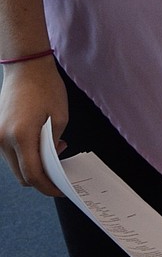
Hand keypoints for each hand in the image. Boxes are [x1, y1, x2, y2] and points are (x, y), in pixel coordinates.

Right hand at [0, 58, 67, 196]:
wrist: (25, 66)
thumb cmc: (46, 87)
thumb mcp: (60, 117)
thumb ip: (55, 144)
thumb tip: (53, 160)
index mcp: (21, 136)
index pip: (33, 174)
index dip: (47, 186)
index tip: (60, 190)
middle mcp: (4, 139)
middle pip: (21, 175)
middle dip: (41, 179)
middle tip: (60, 175)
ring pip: (15, 165)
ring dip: (33, 166)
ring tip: (54, 154)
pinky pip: (11, 153)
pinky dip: (26, 155)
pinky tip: (42, 146)